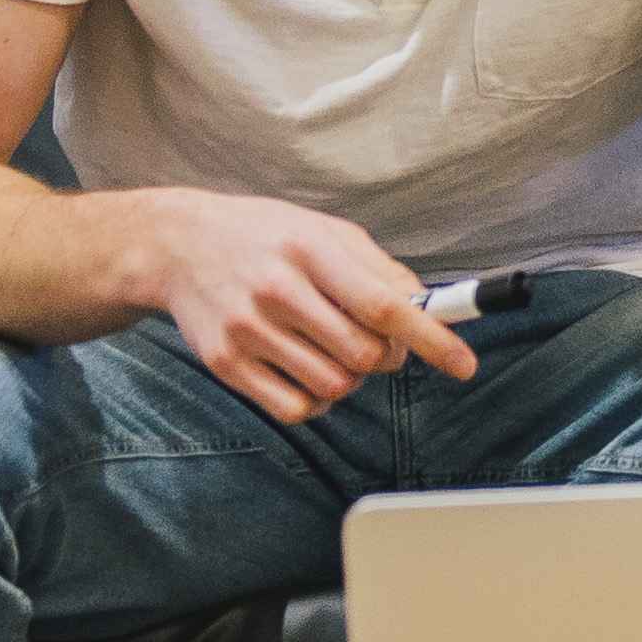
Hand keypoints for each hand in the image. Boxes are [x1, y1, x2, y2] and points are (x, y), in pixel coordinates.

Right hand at [127, 190, 479, 426]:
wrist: (177, 245)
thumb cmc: (266, 236)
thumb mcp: (324, 232)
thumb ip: (379, 270)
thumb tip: (428, 309)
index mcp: (311, 249)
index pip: (384, 305)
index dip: (430, 339)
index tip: (464, 365)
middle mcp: (278, 289)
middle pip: (363, 356)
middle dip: (384, 358)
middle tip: (374, 342)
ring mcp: (248, 330)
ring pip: (334, 387)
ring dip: (349, 379)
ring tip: (331, 350)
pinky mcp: (225, 364)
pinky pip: (295, 409)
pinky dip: (316, 401)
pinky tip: (307, 372)